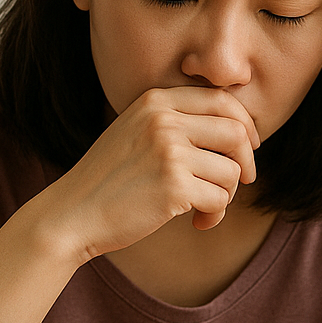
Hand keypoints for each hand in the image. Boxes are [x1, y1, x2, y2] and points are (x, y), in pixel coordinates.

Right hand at [44, 86, 259, 260]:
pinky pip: (220, 199)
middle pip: (236, 132)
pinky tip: (198, 222)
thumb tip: (239, 130)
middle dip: (246, 161)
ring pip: (232, 171)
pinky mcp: (174, 186)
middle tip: (243, 181)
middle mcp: (163, 120)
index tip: (250, 146)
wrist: (72, 213)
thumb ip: (176, 122)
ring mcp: (168, 152)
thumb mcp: (136, 132)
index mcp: (155, 101)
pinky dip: (215, 215)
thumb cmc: (109, 179)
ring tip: (205, 208)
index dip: (246, 125)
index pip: (222, 100)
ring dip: (227, 195)